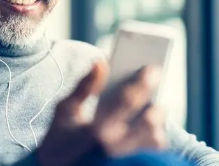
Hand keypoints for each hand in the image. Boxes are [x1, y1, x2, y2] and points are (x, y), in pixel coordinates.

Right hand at [36, 61, 166, 165]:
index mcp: (97, 129)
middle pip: (149, 124)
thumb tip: (100, 62)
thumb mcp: (65, 110)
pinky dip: (154, 137)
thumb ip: (84, 86)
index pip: (127, 102)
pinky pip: (150, 151)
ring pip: (154, 140)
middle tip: (158, 97)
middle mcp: (114, 147)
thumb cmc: (61, 137)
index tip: (153, 69)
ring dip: (158, 123)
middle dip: (157, 107)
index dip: (142, 83)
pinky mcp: (126, 165)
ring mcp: (122, 160)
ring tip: (154, 111)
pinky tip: (149, 126)